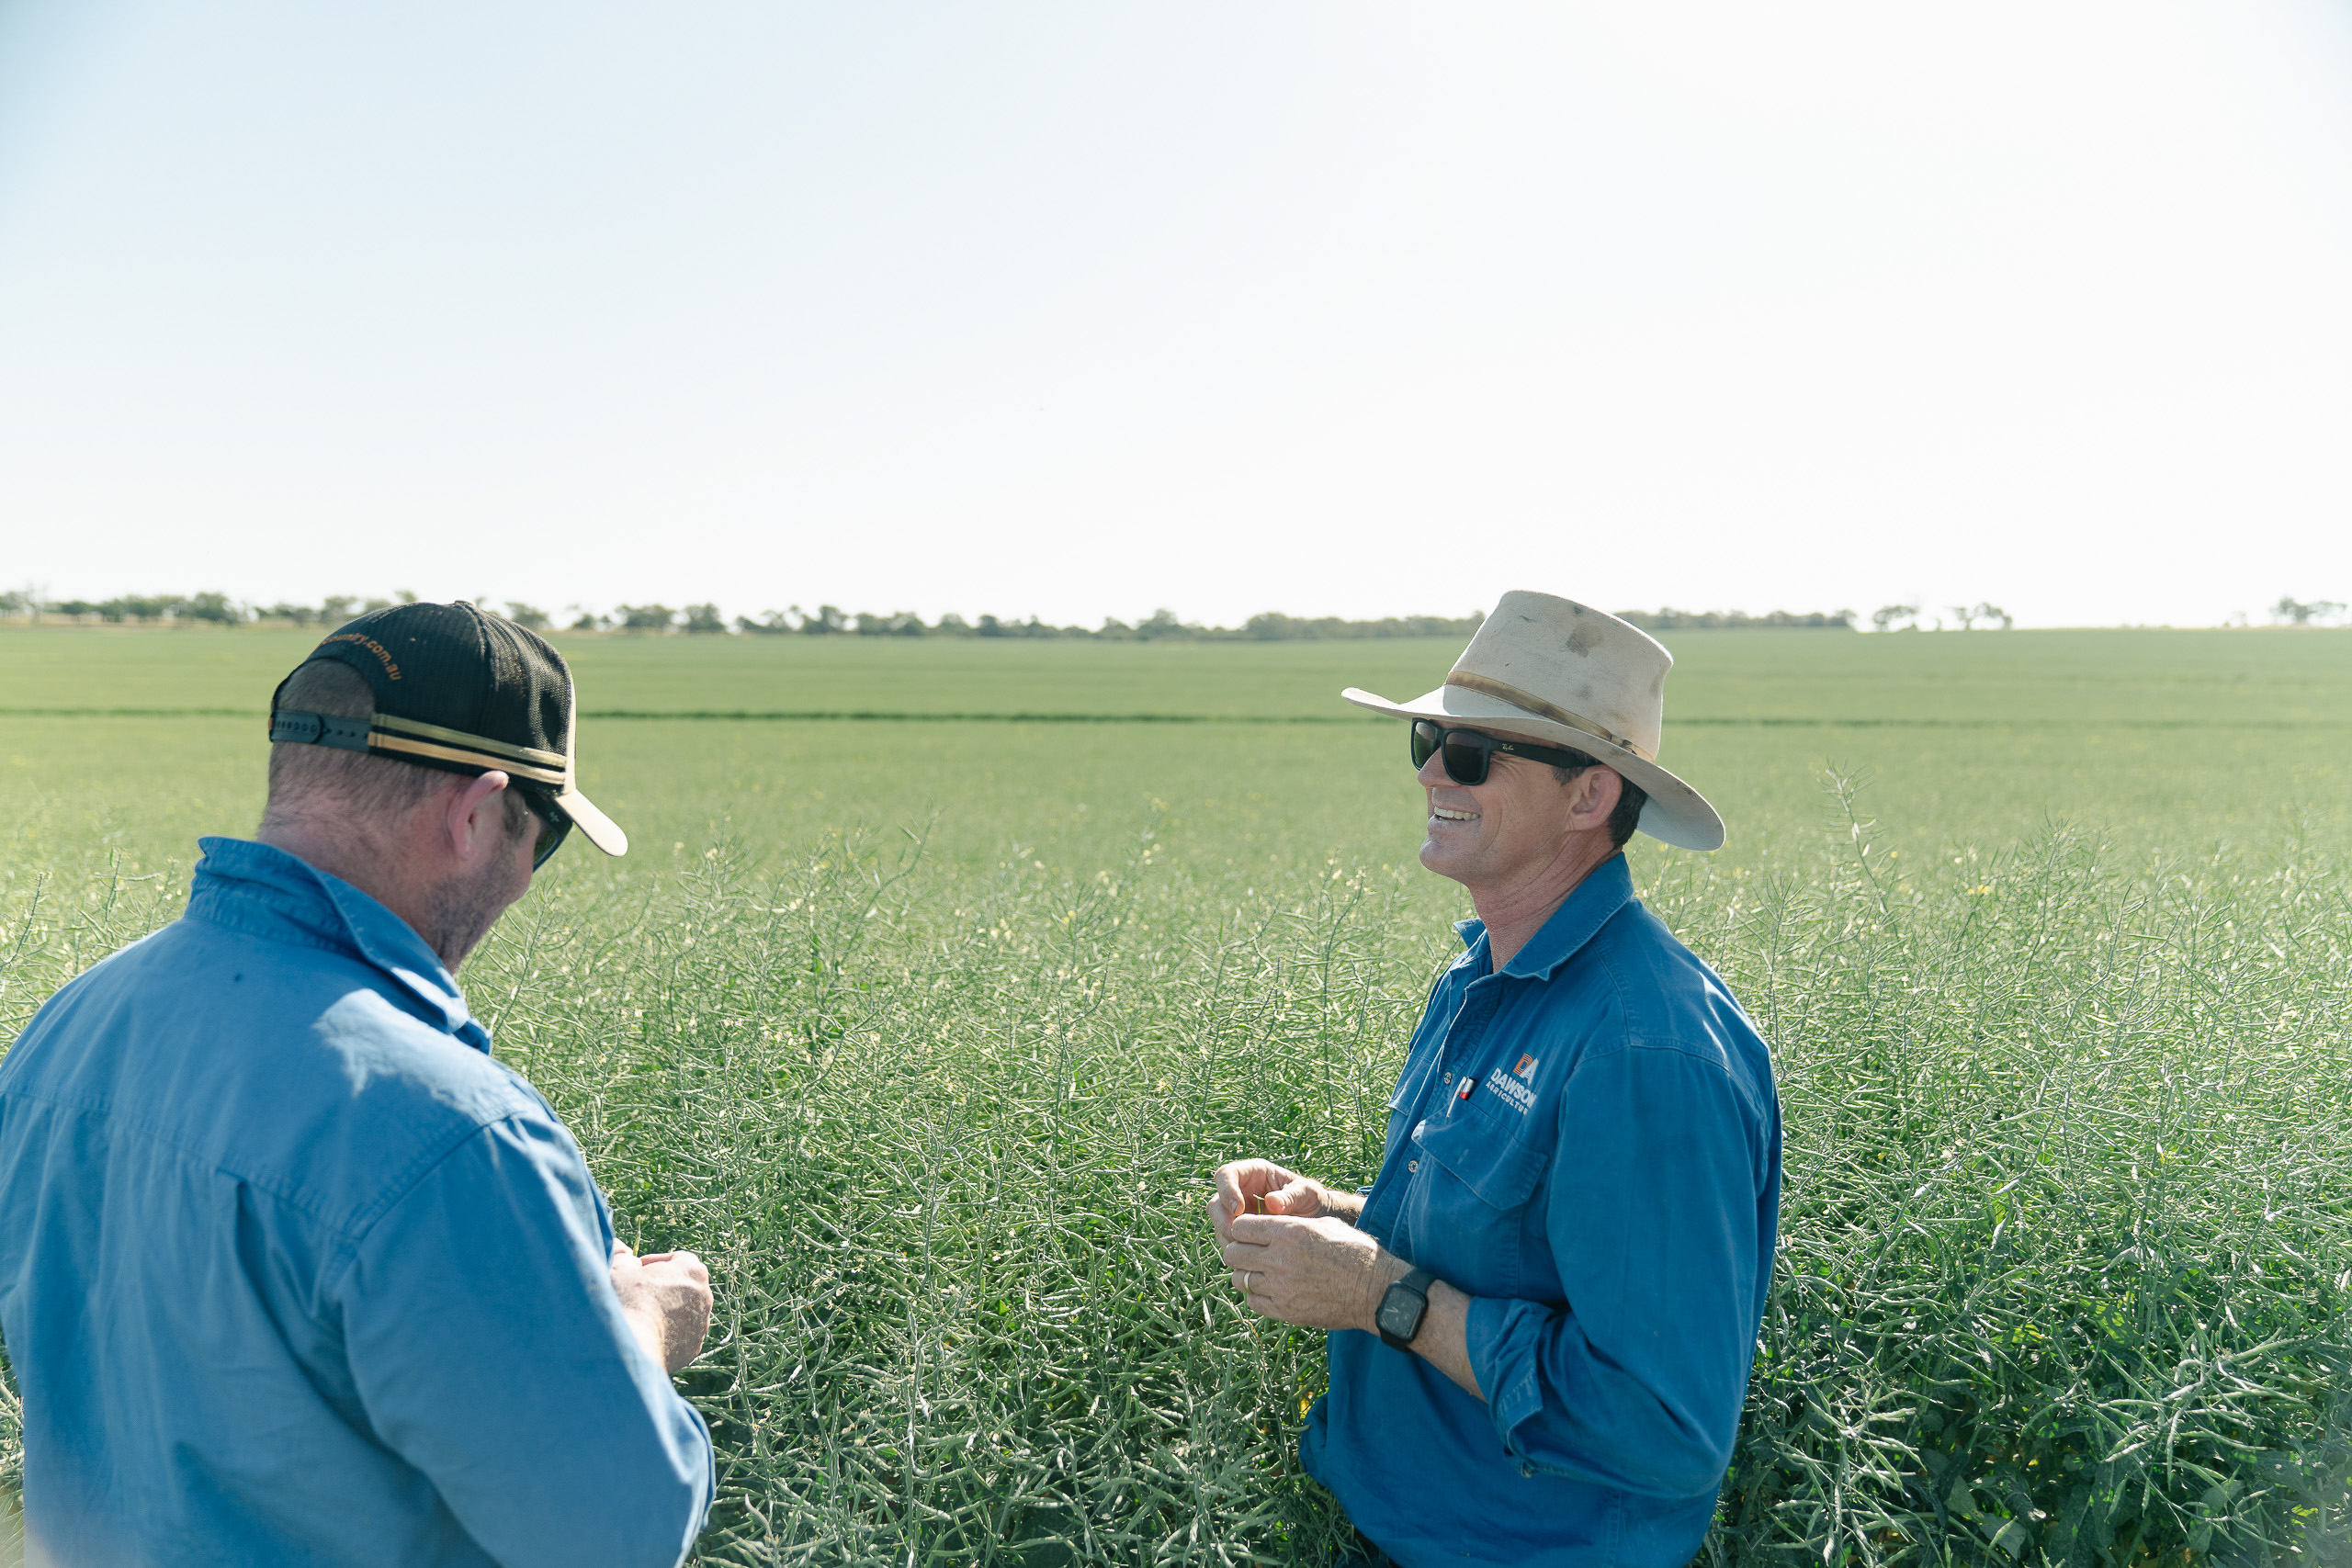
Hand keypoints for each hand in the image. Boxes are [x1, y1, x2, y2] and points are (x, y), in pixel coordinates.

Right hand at [610, 1240, 712, 1373]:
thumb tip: (620, 1248)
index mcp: (693, 1270)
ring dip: (665, 1311)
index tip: (635, 1271)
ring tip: (639, 1316)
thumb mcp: (618, 1270)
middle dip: (661, 1287)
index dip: (653, 1263)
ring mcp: (701, 1324)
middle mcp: (705, 1296)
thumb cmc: (626, 1302)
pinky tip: (645, 1336)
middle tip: (636, 1293)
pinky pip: (680, 1335)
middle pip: (682, 1285)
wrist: (633, 1348)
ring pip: (682, 1311)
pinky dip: (666, 1333)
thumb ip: (621, 1255)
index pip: (676, 1258)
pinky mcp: (693, 1347)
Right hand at [1207, 1159, 1353, 1242]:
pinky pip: (1228, 1240)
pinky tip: (1250, 1256)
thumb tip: (1271, 1203)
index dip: (1226, 1190)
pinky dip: (1235, 1248)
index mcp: (1254, 1173)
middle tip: (1236, 1235)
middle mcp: (1241, 1191)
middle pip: (1215, 1202)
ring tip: (1247, 1248)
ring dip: (1227, 1237)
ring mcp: (1238, 1213)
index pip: (1226, 1175)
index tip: (1239, 1210)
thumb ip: (1291, 1196)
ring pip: (1218, 1223)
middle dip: (1222, 1219)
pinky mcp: (1241, 1231)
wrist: (1317, 1220)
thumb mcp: (1307, 1194)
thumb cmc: (1312, 1199)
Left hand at [1218, 1213, 1404, 1332]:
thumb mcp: (1323, 1225)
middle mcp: (1279, 1258)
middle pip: (1232, 1253)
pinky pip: (1254, 1302)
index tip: (1248, 1233)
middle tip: (1248, 1253)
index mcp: (1288, 1232)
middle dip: (1237, 1251)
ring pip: (1239, 1279)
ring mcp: (1280, 1287)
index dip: (1241, 1229)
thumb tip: (1268, 1227)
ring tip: (1260, 1273)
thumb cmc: (1354, 1252)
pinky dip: (1257, 1296)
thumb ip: (1290, 1226)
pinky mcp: (1286, 1311)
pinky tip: (1271, 1291)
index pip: (1240, 1227)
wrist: (1374, 1289)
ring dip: (1245, 1274)